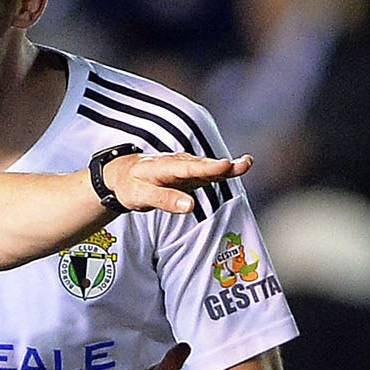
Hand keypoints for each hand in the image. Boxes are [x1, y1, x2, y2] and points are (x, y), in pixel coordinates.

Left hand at [102, 151, 250, 216]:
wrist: (123, 174)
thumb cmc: (130, 185)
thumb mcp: (140, 196)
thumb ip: (164, 200)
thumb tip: (190, 206)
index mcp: (164, 167)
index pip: (189, 168)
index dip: (208, 168)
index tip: (225, 166)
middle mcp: (178, 163)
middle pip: (203, 165)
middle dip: (224, 166)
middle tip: (245, 163)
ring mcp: (185, 168)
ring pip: (208, 167)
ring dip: (227, 166)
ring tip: (247, 163)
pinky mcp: (189, 174)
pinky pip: (207, 172)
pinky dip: (222, 171)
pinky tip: (238, 168)